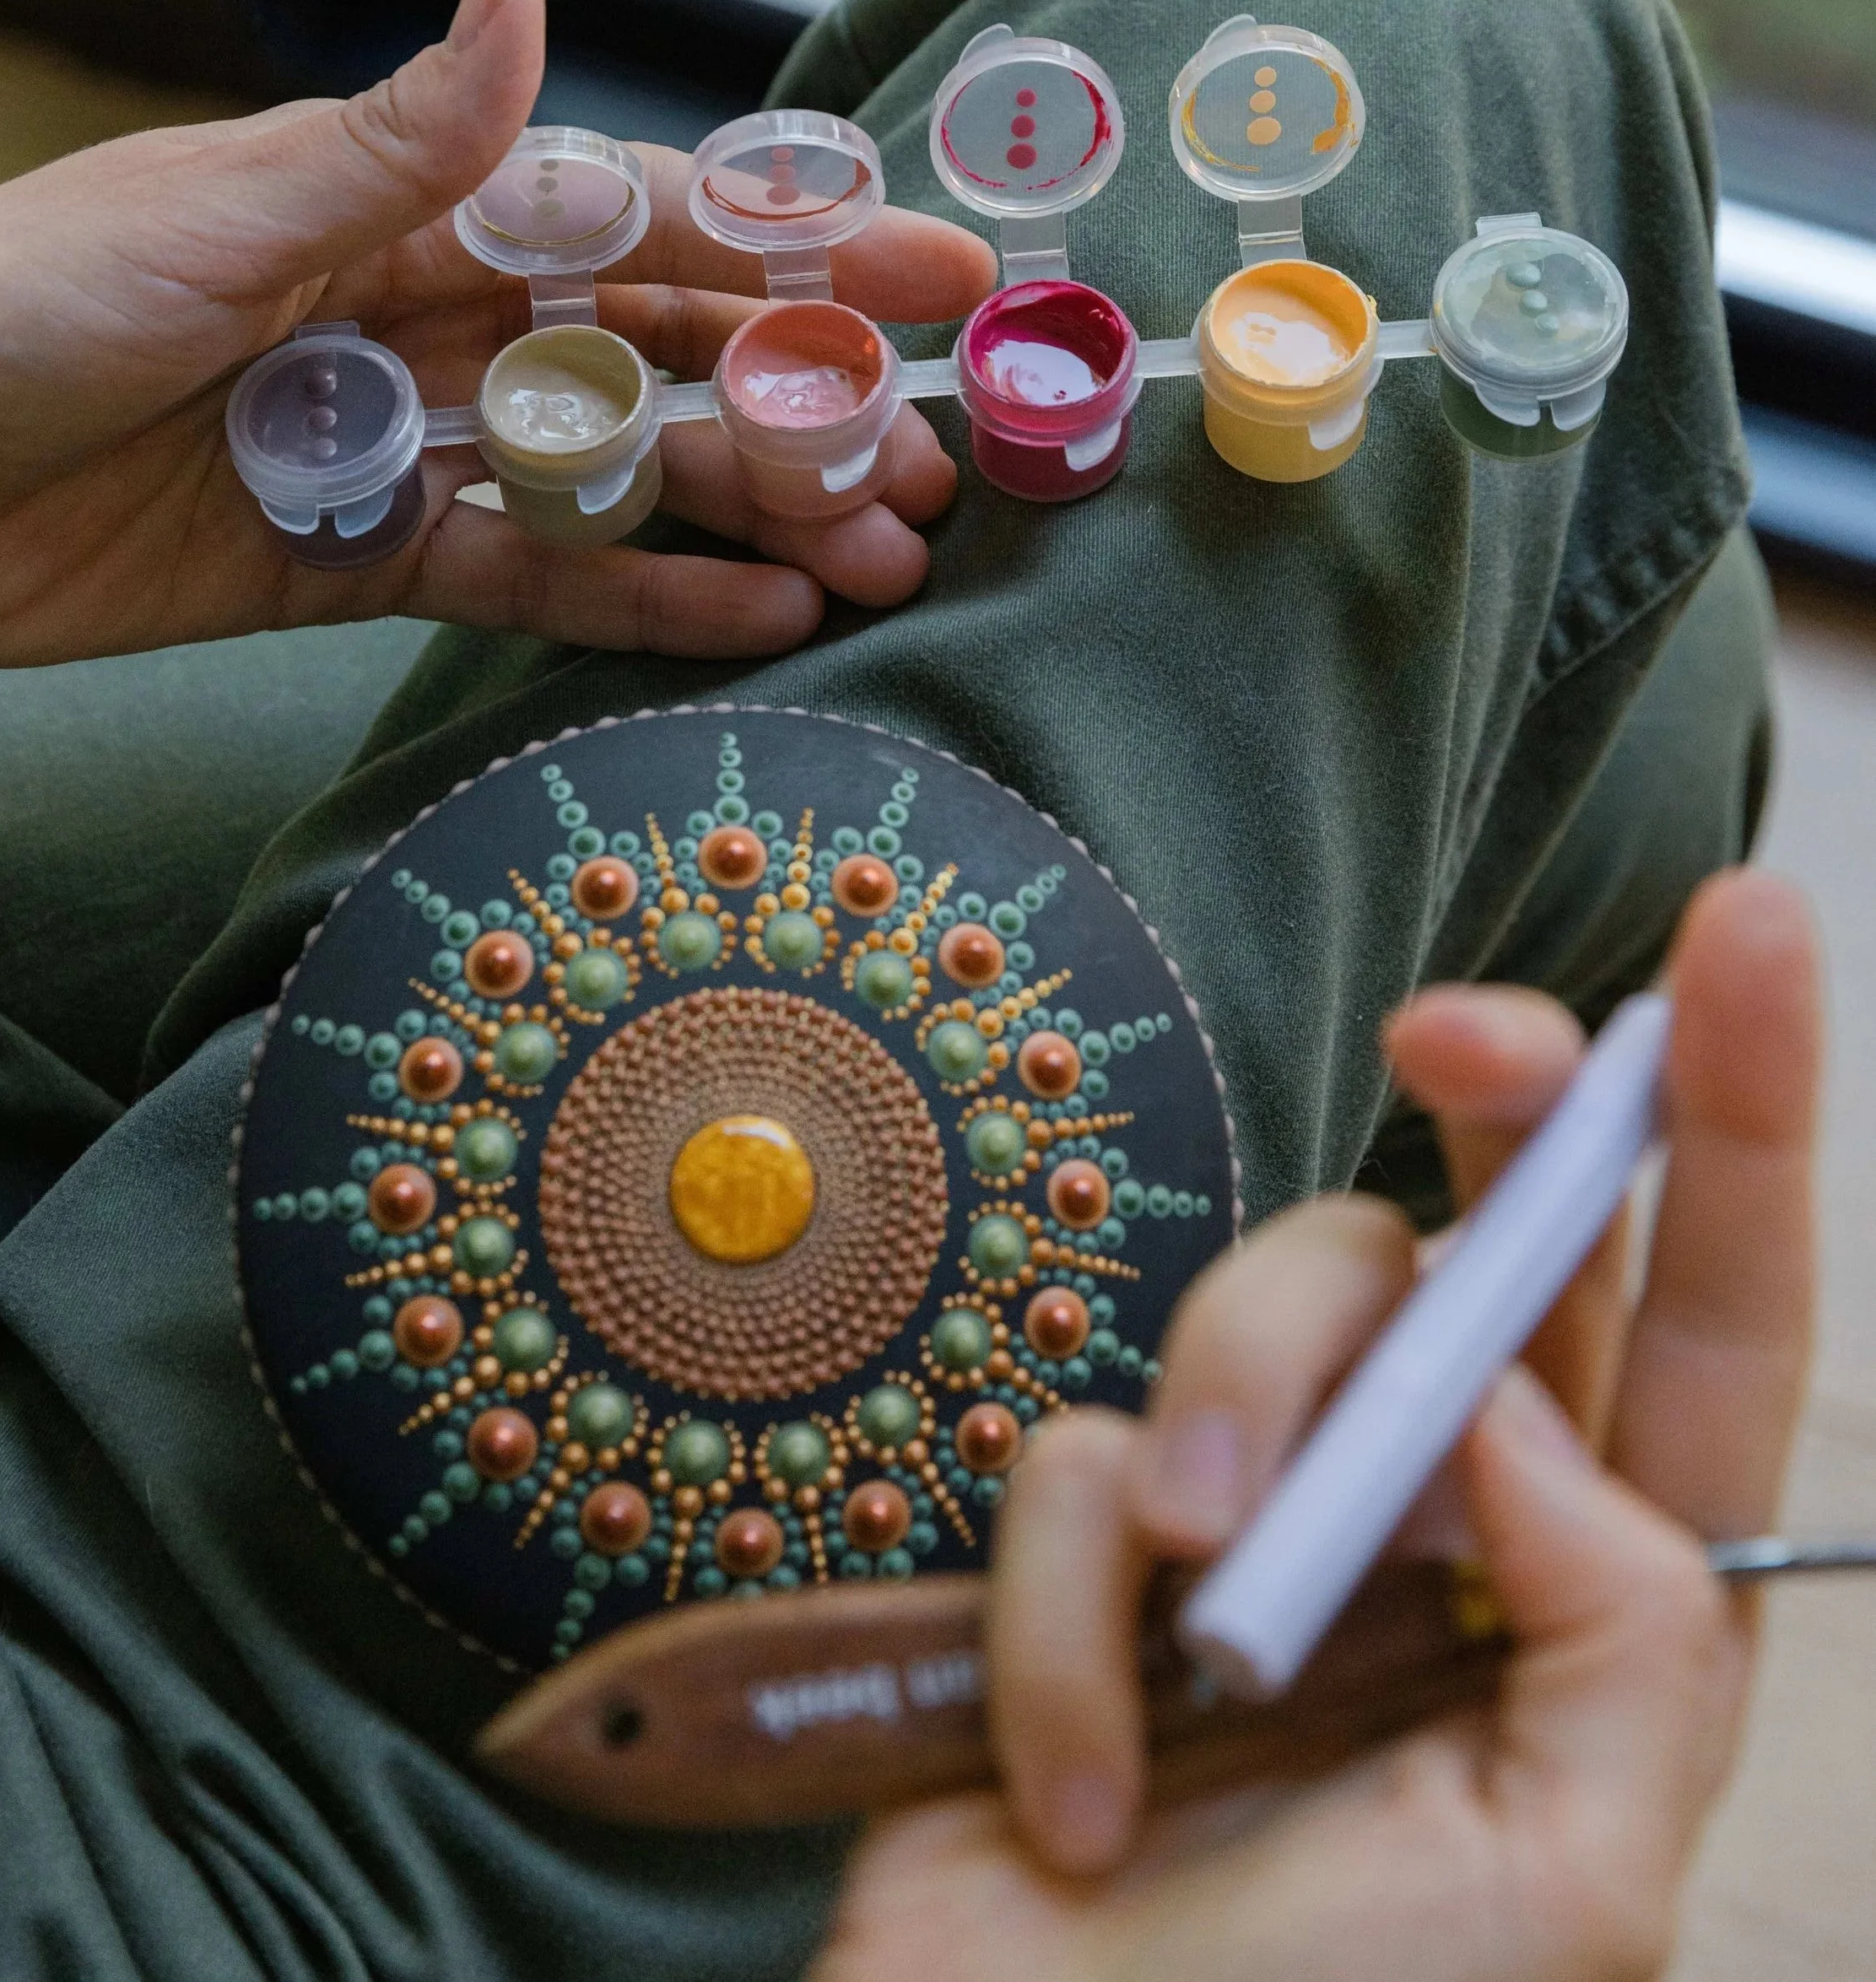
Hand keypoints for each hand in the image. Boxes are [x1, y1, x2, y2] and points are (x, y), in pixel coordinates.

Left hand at [0, 0, 994, 665]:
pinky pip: (515, 580)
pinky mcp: (345, 563)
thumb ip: (400, 138)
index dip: (791, 244)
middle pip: (649, 358)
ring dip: (744, 513)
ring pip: (606, 477)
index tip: (936, 274)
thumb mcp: (217, 211)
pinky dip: (628, 599)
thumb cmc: (4, 304)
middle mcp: (414, 317)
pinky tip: (748, 621)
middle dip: (797, 403)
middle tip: (939, 465)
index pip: (634, 217)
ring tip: (878, 559)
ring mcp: (389, 446)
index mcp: (394, 203)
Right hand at [819, 867, 1818, 1981]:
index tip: (1746, 931)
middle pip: (1485, 1231)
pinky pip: (1082, 1461)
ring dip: (1236, 1419)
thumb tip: (1519, 1412)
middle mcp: (1442, 1524)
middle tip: (1464, 1031)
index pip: (1701, 1329)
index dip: (1736, 1125)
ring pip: (1276, 1304)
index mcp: (1598, 1604)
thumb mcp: (1569, 1889)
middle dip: (1491, 1103)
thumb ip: (1620, 1635)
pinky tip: (1079, 1790)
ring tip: (1195, 1608)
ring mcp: (1259, 1516)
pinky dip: (1071, 1624)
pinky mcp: (1087, 1539)